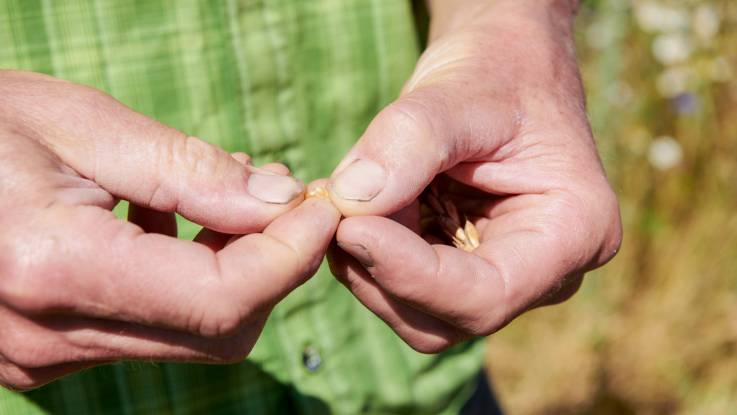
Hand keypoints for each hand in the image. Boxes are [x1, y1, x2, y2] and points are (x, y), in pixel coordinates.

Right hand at [0, 70, 339, 389]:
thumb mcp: (80, 123)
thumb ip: (188, 171)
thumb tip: (282, 200)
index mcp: (53, 270)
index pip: (223, 300)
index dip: (290, 256)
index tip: (321, 208)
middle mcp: (46, 337)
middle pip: (218, 331)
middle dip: (270, 266)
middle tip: (282, 199)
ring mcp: (41, 356)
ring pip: (189, 336)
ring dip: (231, 273)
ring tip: (225, 200)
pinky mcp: (44, 352)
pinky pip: (149, 331)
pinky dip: (186, 284)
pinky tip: (172, 225)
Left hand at [326, 0, 620, 351]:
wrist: (502, 64)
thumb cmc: (497, 69)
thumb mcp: (458, 93)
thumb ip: (407, 142)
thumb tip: (348, 201)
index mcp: (575, 232)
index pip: (488, 293)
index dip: (411, 274)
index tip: (350, 227)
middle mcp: (546, 272)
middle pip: (448, 317)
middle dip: (381, 270)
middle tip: (335, 209)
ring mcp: (504, 274)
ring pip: (419, 313)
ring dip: (368, 264)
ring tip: (345, 200)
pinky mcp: (464, 269)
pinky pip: (407, 287)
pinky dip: (370, 255)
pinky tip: (354, 209)